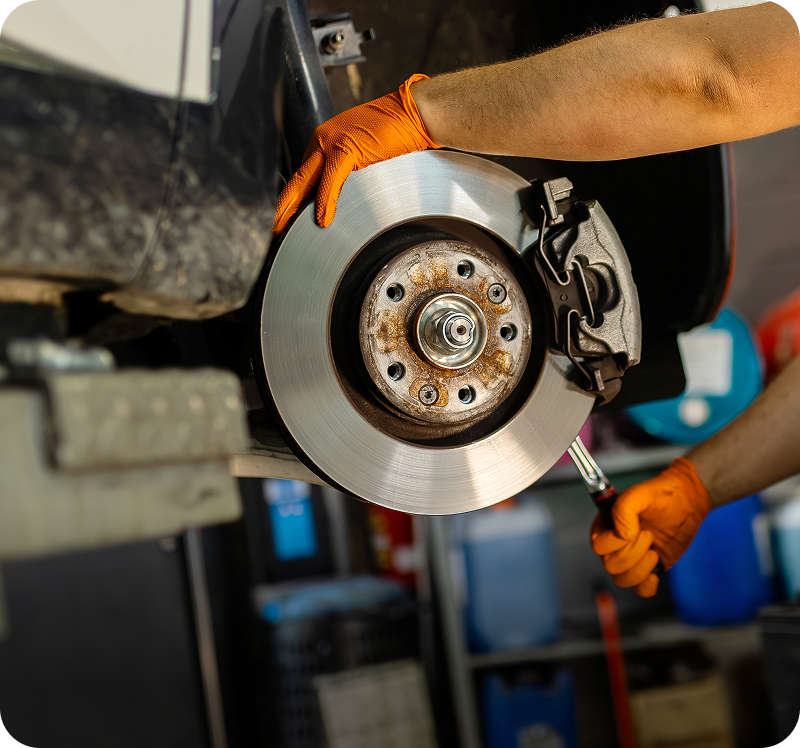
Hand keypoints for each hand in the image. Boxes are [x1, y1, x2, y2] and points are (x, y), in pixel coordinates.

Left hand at [273, 73, 438, 233]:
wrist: (416, 113)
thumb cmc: (397, 133)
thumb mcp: (365, 156)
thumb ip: (347, 173)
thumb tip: (335, 202)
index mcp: (325, 142)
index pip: (302, 177)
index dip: (291, 200)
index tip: (283, 219)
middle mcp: (323, 140)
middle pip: (296, 180)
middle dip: (282, 207)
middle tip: (272, 229)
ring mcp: (332, 142)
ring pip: (305, 182)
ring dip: (293, 209)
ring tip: (284, 229)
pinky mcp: (347, 149)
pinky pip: (330, 181)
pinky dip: (325, 202)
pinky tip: (322, 220)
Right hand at [590, 458, 710, 597]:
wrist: (686, 503)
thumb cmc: (661, 495)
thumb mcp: (639, 494)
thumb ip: (623, 509)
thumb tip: (623, 535)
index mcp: (605, 526)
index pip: (599, 546)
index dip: (617, 543)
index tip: (637, 530)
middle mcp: (614, 545)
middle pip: (610, 566)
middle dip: (633, 553)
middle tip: (649, 536)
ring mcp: (631, 559)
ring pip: (623, 580)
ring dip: (642, 568)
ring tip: (655, 551)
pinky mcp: (648, 569)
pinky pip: (640, 590)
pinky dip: (648, 585)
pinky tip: (657, 569)